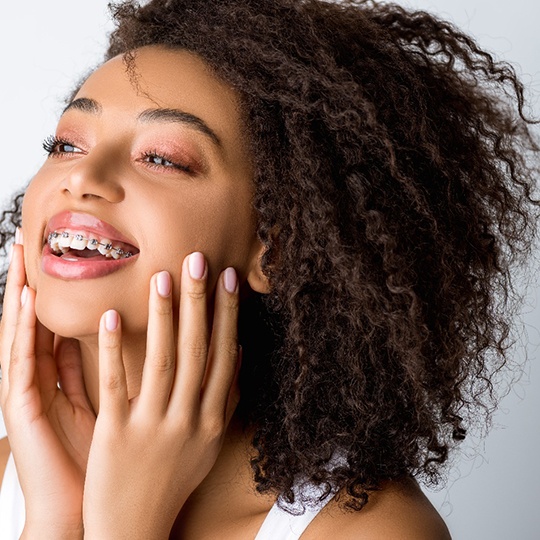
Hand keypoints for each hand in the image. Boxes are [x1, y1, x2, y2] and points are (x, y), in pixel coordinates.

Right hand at [0, 242, 94, 538]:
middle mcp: (42, 379)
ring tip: (21, 255)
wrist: (91, 510)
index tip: (70, 253)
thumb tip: (134, 338)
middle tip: (32, 238)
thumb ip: (113, 371)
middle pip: (36, 320)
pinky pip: (23, 361)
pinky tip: (26, 302)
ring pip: (23, 333)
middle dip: (33, 281)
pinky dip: (23, 330)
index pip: (60, 323)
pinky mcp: (23, 408)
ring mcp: (29, 392)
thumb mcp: (111, 404)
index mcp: (64, 377)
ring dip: (20, 294)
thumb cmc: (105, 457)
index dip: (62, 289)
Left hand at [83, 252, 240, 538]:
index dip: (226, 315)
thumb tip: (236, 351)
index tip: (228, 279)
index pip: (222, 355)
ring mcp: (152, 426)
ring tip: (162, 277)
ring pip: (162, 361)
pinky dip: (115, 350)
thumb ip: (224, 397)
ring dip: (163, 317)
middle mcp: (187, 419)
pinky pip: (117, 385)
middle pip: (196, 351)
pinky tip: (112, 317)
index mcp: (210, 419)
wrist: (136, 528)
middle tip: (198, 261)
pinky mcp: (116, 435)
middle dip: (199, 302)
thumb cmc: (174, 479)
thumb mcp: (208, 441)